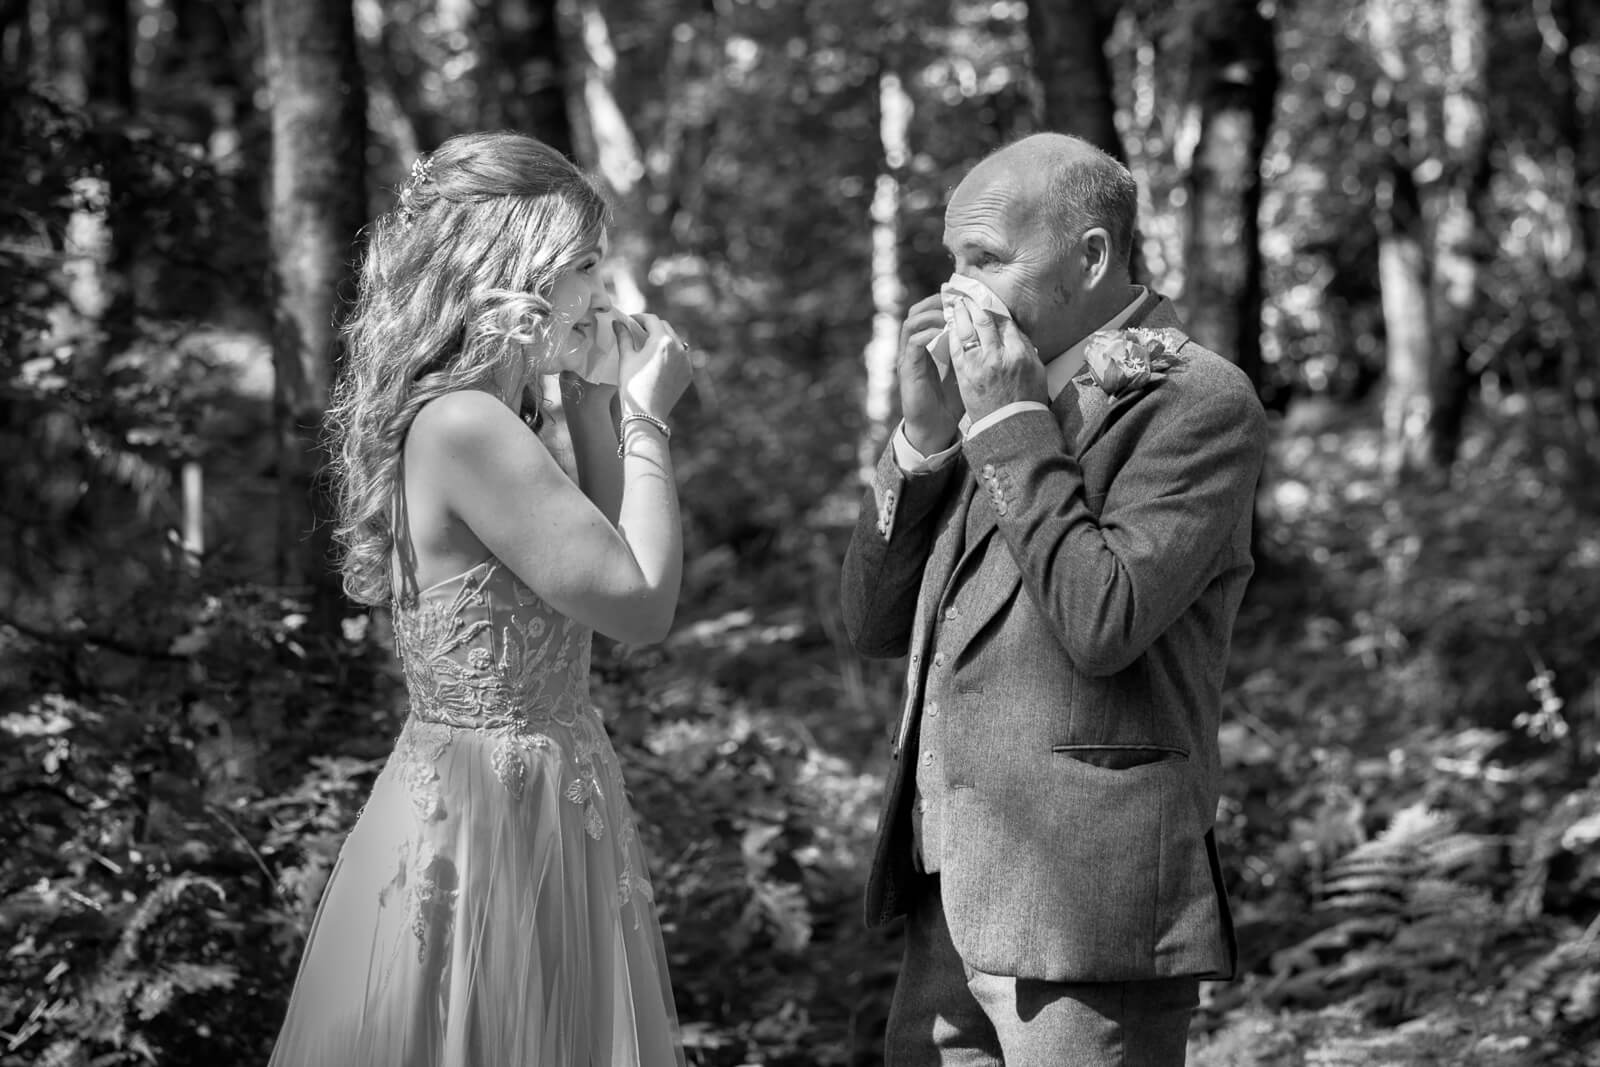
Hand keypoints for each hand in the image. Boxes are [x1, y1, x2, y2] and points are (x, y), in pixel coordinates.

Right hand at [617, 313, 693, 419]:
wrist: (647, 414)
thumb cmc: (633, 386)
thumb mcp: (626, 358)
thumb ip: (623, 337)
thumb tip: (617, 323)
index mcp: (663, 341)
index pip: (652, 320)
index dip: (639, 317)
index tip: (630, 320)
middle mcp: (679, 348)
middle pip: (665, 328)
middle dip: (651, 327)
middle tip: (637, 330)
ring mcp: (686, 361)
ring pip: (675, 341)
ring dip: (663, 338)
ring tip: (648, 344)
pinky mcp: (688, 373)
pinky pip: (680, 356)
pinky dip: (670, 353)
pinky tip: (659, 359)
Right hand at [897, 293, 964, 454]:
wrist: (936, 427)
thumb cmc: (954, 399)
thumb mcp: (967, 368)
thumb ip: (973, 349)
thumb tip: (997, 330)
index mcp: (928, 343)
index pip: (932, 311)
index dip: (947, 300)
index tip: (966, 294)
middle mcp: (915, 346)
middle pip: (918, 309)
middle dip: (937, 301)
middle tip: (956, 299)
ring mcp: (909, 356)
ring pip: (912, 321)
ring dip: (932, 314)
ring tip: (950, 314)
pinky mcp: (907, 368)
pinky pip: (914, 342)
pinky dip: (930, 334)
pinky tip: (946, 334)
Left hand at [947, 296, 1045, 422]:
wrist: (1010, 427)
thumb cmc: (1026, 400)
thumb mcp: (1037, 371)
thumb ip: (1025, 348)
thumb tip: (1014, 330)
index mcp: (1020, 353)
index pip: (1006, 322)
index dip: (995, 308)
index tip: (988, 300)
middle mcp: (1000, 355)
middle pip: (985, 321)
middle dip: (975, 305)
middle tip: (968, 296)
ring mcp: (981, 364)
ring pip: (968, 330)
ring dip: (960, 314)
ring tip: (956, 305)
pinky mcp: (965, 374)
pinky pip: (956, 347)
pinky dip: (952, 333)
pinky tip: (949, 326)